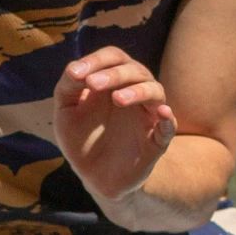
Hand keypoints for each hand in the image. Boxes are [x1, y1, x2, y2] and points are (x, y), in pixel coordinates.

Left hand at [54, 47, 176, 207]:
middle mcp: (135, 92)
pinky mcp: (156, 142)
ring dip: (138, 91)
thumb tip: (74, 68)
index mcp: (114, 81)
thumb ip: (67, 88)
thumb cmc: (80, 137)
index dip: (97, 60)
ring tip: (118, 99)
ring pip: (155, 92)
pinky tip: (163, 113)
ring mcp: (148, 116)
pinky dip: (168, 119)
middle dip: (114, 74)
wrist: (92, 176)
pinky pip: (169, 127)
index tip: (76, 74)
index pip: (113, 58)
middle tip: (93, 84)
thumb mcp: (66, 112)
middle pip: (135, 70)